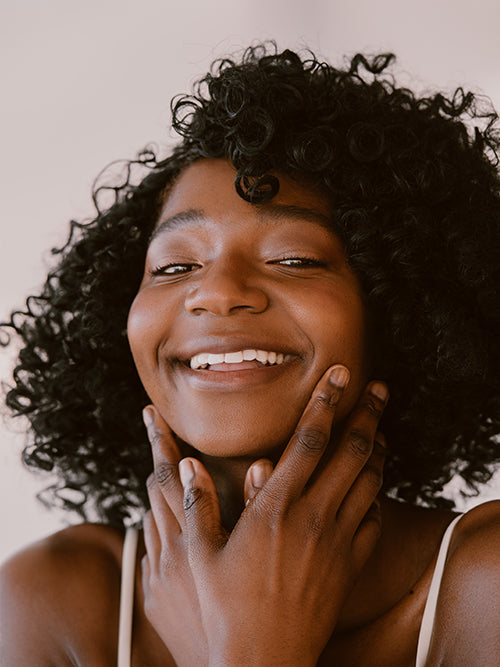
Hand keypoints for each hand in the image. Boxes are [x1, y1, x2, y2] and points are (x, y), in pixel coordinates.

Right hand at [143, 365, 387, 665]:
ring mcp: (339, 541)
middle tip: (377, 387)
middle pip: (353, 451)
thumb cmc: (227, 609)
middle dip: (368, 413)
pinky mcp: (351, 565)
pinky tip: (373, 485)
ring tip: (381, 426)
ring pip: (370, 480)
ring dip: (379, 448)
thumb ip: (195, 505)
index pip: (310, 440)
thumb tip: (184, 465)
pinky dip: (377, 494)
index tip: (340, 375)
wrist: (266, 661)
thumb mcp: (199, 555)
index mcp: (277, 506)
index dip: (326, 401)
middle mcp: (315, 517)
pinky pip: (375, 519)